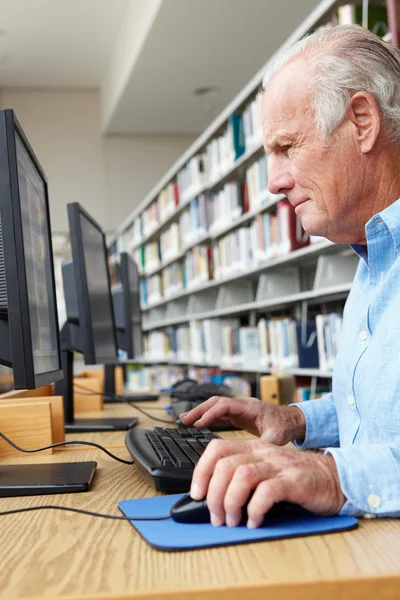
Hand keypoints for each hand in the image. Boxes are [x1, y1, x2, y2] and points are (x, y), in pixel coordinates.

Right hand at [180, 396, 305, 444]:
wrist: (293, 420)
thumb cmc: (286, 426)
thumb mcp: (277, 437)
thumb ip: (264, 445)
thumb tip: (253, 458)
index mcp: (250, 407)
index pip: (225, 406)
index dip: (210, 414)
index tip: (198, 425)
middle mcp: (243, 404)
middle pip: (216, 402)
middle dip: (199, 410)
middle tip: (183, 420)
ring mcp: (240, 408)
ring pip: (215, 406)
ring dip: (200, 412)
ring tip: (184, 420)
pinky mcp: (239, 414)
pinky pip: (219, 412)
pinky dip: (207, 417)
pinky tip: (198, 424)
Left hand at [190, 438, 345, 527]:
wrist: (336, 478)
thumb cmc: (298, 479)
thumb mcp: (267, 470)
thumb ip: (243, 477)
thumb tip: (213, 499)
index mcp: (254, 449)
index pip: (217, 449)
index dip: (201, 471)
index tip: (196, 494)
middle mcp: (264, 453)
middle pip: (225, 464)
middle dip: (214, 494)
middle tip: (216, 517)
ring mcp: (280, 466)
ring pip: (242, 476)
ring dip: (231, 502)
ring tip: (232, 521)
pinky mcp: (295, 482)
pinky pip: (267, 492)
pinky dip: (255, 509)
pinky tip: (254, 522)